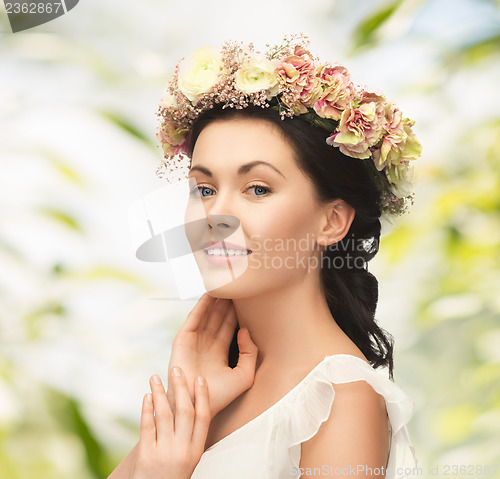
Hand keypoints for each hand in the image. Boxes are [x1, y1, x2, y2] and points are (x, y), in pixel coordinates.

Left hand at [131, 368, 209, 478]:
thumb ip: (187, 437)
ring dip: (160, 393)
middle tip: (176, 369)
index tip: (199, 378)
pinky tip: (146, 397)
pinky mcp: (146, 456)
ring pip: (165, 415)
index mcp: (196, 451)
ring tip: (155, 377)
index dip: (203, 396)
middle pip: (185, 411)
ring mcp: (165, 453)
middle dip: (181, 387)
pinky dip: (147, 409)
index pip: (203, 417)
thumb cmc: (170, 476)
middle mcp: (183, 450)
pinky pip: (147, 427)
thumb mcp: (186, 459)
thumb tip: (184, 404)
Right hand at [167, 292, 257, 418]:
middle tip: (236, 285)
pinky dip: (201, 306)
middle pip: (218, 318)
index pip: (229, 328)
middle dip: (227, 303)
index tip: (246, 298)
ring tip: (224, 284)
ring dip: (215, 301)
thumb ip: (250, 353)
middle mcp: (206, 346)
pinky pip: (194, 319)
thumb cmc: (219, 397)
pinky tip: (210, 295)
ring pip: (207, 315)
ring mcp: (194, 342)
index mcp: (219, 354)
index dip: (237, 313)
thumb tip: (245, 330)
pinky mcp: (183, 340)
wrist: (196, 406)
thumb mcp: (244, 376)